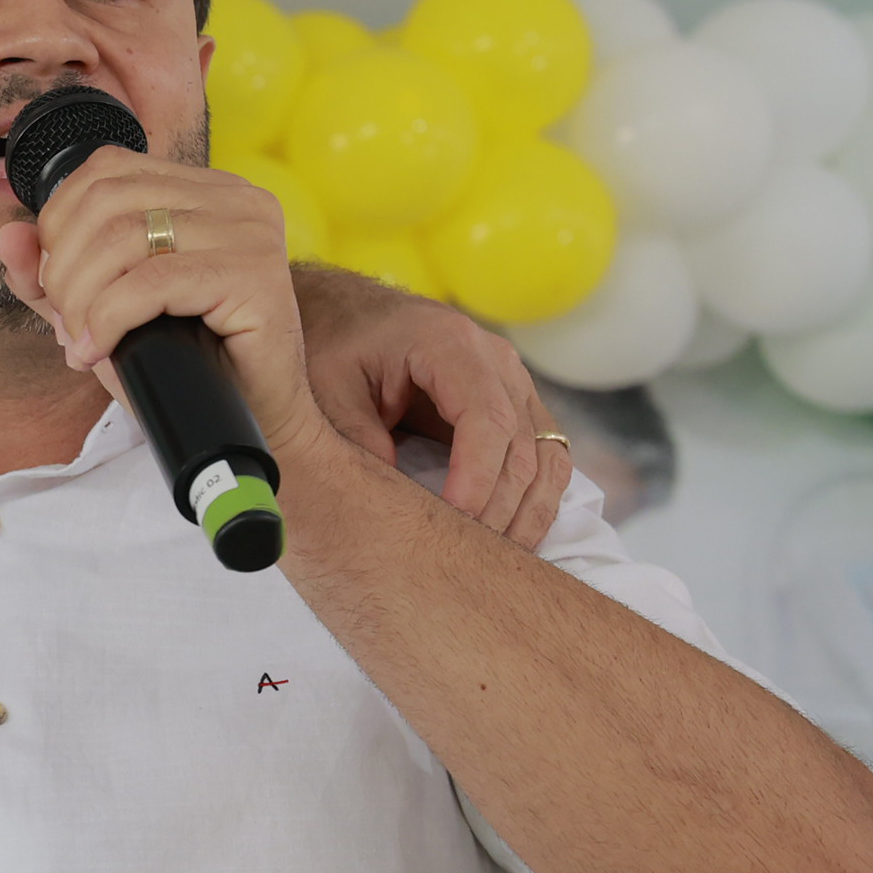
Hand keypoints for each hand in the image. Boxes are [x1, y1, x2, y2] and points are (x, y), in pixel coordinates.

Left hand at [0, 146, 330, 462]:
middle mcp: (233, 196)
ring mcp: (250, 231)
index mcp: (203, 189)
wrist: (253, 423)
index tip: (55, 285)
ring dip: (82, 297)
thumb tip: (6, 236)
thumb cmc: (183, 365)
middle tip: (66, 322)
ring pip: (125, 239)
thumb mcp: (103, 313)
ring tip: (81, 341)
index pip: (106, 170)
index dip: (59, 224)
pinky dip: (108, 319)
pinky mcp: (256, 275)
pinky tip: (99, 349)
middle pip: (107, 201)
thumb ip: (52, 275)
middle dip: (64, 267)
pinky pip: (153, 282)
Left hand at [290, 264, 567, 546]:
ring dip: (525, 512)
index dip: (476, 480)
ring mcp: (512, 382)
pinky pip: (543, 457)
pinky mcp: (514, 407)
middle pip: (521, 445)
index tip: (452, 523)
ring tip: (492, 560)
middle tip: (465, 559)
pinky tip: (507, 538)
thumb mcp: (327, 390)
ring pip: (545, 456)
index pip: (486, 419)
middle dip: (498, 508)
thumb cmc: (331, 346)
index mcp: (447, 343)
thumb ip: (357, 441)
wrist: (341, 312)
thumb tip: (394, 504)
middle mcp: (494, 359)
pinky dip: (532, 499)